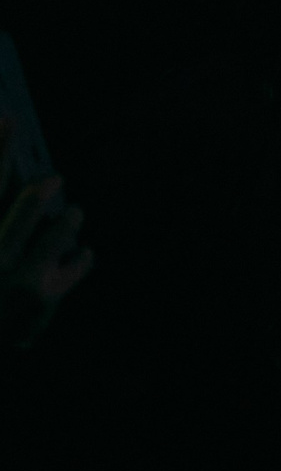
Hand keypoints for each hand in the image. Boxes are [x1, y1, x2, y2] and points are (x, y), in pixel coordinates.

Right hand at [1, 121, 94, 349]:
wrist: (2, 353)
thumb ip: (2, 216)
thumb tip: (22, 177)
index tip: (8, 117)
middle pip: (22, 201)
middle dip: (39, 187)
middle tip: (53, 178)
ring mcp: (16, 278)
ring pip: (60, 226)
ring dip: (66, 220)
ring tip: (70, 215)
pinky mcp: (43, 297)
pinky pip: (78, 261)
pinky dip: (80, 256)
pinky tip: (82, 252)